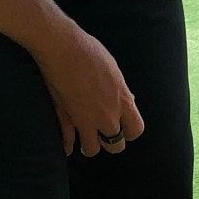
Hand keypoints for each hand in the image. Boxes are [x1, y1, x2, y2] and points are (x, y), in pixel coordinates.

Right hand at [35, 24, 142, 157]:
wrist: (63, 48)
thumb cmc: (90, 52)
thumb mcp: (114, 70)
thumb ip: (121, 90)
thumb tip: (127, 99)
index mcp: (122, 102)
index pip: (136, 130)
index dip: (130, 131)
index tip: (124, 128)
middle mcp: (107, 116)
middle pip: (116, 146)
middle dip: (111, 142)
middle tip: (104, 134)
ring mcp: (85, 120)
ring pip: (92, 150)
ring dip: (89, 146)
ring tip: (86, 140)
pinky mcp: (65, 119)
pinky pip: (67, 142)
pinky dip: (67, 145)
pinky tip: (67, 146)